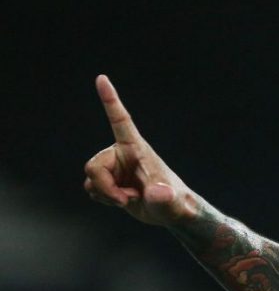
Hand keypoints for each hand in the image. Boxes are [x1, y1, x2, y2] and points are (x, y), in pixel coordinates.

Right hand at [83, 75, 198, 225]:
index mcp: (136, 148)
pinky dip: (105, 199)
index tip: (102, 78)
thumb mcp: (169, 201)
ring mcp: (114, 168)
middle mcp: (121, 154)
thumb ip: (163, 196)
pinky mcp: (108, 181)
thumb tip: (158, 193)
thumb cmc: (175, 202)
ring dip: (107, 195)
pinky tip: (123, 200)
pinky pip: (92, 190)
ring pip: (90, 180)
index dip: (110, 100)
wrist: (170, 213)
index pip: (120, 121)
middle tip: (125, 200)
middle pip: (92, 167)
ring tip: (130, 198)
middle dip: (105, 188)